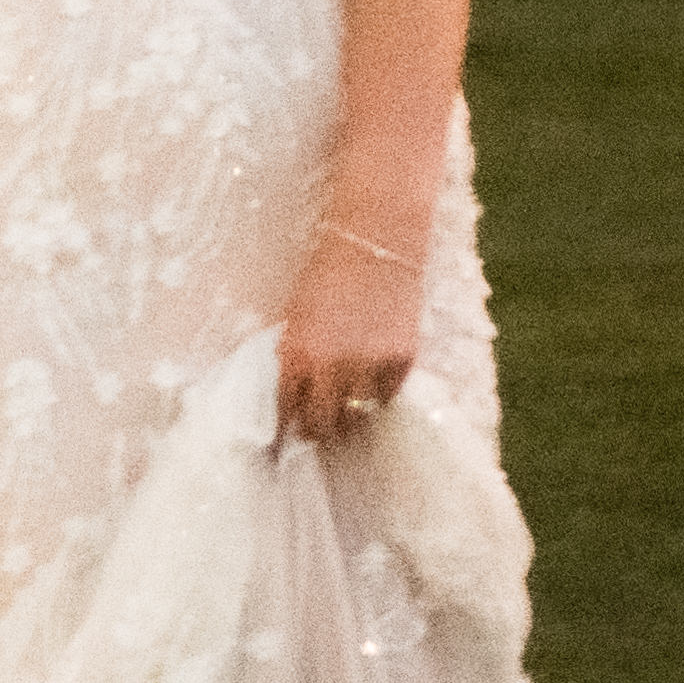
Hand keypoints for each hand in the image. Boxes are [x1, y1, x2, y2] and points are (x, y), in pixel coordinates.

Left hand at [276, 199, 426, 446]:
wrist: (375, 238)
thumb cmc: (326, 271)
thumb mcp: (297, 316)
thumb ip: (296, 357)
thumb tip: (295, 395)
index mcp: (296, 354)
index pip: (286, 411)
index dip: (284, 430)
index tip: (282, 444)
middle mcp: (331, 366)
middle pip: (322, 426)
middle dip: (317, 429)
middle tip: (318, 428)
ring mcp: (369, 365)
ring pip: (357, 416)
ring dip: (350, 415)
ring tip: (347, 410)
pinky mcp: (401, 359)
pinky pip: (387, 396)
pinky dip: (379, 394)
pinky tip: (372, 383)